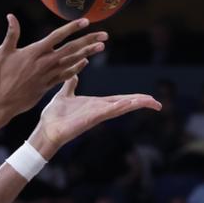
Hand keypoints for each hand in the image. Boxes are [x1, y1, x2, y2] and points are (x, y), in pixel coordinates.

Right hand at [0, 15, 107, 118]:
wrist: (2, 102)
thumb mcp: (2, 53)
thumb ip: (11, 34)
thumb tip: (11, 16)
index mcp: (34, 52)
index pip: (57, 36)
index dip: (72, 28)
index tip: (86, 21)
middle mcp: (45, 62)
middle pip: (71, 49)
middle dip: (89, 40)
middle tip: (104, 34)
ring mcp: (48, 75)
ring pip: (72, 62)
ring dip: (88, 53)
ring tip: (101, 46)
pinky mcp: (49, 85)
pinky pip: (66, 75)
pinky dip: (77, 68)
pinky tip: (85, 62)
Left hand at [28, 76, 159, 155]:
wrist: (46, 129)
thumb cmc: (54, 115)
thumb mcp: (64, 95)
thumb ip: (71, 84)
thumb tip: (75, 73)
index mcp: (95, 104)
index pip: (119, 99)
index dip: (133, 97)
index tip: (147, 97)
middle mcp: (99, 110)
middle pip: (125, 104)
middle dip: (141, 103)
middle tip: (157, 103)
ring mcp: (96, 115)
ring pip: (120, 107)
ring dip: (135, 104)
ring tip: (151, 102)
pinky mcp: (90, 119)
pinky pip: (107, 112)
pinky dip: (118, 107)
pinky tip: (128, 103)